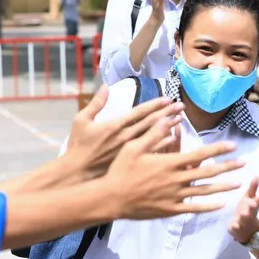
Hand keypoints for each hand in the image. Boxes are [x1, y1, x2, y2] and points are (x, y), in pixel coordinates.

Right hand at [64, 85, 180, 182]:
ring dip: (167, 127)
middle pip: (150, 122)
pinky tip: (172, 139)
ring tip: (180, 119)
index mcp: (114, 125)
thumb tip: (105, 85)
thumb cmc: (78, 146)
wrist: (77, 172)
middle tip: (181, 105)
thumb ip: (96, 103)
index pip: (139, 112)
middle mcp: (125, 137)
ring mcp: (128, 150)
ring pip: (153, 136)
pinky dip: (162, 144)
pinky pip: (149, 151)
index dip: (154, 105)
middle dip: (167, 113)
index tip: (167, 99)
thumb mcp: (81, 120)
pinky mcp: (128, 160)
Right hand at [103, 121, 242, 219]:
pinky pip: (194, 208)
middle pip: (208, 172)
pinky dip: (208, 206)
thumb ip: (153, 134)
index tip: (232, 145)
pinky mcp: (170, 210)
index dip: (218, 149)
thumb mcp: (134, 147)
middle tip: (245, 162)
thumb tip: (168, 119)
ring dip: (224, 187)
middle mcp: (176, 179)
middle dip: (228, 167)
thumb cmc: (120, 170)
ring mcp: (175, 196)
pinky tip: (221, 204)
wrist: (111, 198)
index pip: (200, 154)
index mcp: (169, 162)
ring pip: (205, 191)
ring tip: (239, 183)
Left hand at [228, 177, 258, 243]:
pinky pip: (235, 228)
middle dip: (252, 208)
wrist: (246, 230)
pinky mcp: (235, 228)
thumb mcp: (250, 198)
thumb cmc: (247, 209)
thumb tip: (257, 175)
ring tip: (244, 214)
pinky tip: (233, 225)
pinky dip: (235, 227)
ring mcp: (243, 222)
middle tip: (253, 204)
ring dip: (244, 217)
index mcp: (252, 206)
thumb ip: (253, 188)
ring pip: (244, 219)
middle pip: (252, 211)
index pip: (257, 201)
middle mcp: (249, 214)